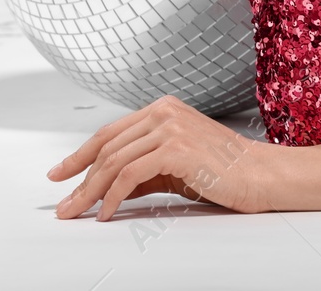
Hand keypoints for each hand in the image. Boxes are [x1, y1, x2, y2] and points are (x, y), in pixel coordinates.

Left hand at [47, 95, 275, 219]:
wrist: (260, 175)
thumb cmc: (224, 170)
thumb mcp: (175, 166)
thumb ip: (142, 170)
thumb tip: (107, 188)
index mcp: (164, 108)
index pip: (110, 133)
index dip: (80, 155)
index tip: (60, 174)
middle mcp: (164, 111)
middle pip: (107, 147)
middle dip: (79, 179)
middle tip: (65, 206)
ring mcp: (170, 127)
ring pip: (114, 162)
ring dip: (91, 192)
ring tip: (79, 213)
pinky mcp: (176, 148)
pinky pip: (130, 175)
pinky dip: (113, 197)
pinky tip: (108, 212)